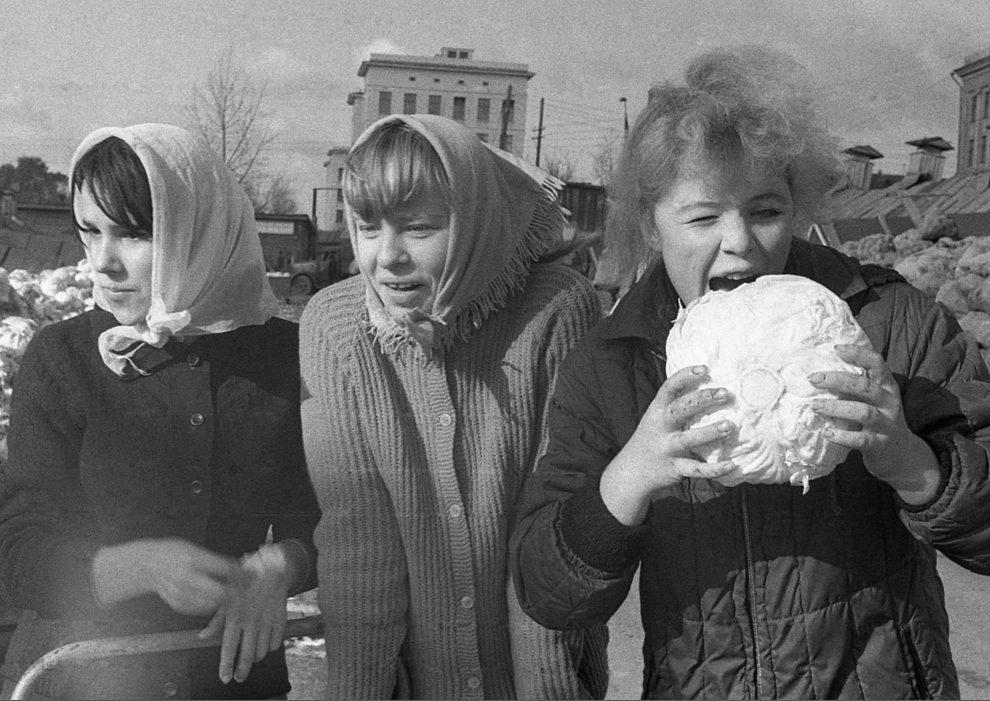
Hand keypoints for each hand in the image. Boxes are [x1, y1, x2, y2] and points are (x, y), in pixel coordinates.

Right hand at [92, 538, 240, 614]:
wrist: (146, 564)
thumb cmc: (173, 552)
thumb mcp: (195, 549)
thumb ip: (215, 560)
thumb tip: (239, 567)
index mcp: (193, 558)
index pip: (224, 569)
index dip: (241, 574)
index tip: (253, 575)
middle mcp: (186, 577)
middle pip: (220, 591)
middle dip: (237, 592)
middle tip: (247, 589)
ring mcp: (181, 593)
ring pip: (213, 603)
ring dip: (227, 600)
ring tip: (234, 594)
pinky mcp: (178, 604)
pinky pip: (202, 609)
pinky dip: (212, 605)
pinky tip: (217, 599)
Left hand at [199, 544, 290, 683]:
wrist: (273, 566)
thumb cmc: (245, 581)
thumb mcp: (227, 597)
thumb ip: (216, 620)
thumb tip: (202, 637)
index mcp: (236, 616)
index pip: (229, 648)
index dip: (226, 666)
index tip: (225, 678)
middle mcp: (252, 621)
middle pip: (247, 655)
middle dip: (242, 671)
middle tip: (239, 678)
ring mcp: (268, 621)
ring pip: (262, 651)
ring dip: (256, 658)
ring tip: (251, 658)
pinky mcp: (281, 619)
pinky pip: (277, 641)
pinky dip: (271, 646)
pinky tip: (266, 643)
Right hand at [600, 365, 735, 525]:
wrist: (631, 472)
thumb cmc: (652, 439)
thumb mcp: (656, 418)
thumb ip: (675, 405)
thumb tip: (707, 387)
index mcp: (656, 411)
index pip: (669, 388)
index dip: (686, 376)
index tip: (705, 368)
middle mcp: (660, 427)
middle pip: (680, 409)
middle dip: (702, 399)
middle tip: (725, 393)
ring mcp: (666, 448)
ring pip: (687, 439)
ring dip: (709, 432)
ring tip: (729, 426)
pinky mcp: (674, 468)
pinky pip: (696, 469)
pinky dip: (714, 469)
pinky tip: (732, 464)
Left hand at [810, 344, 940, 503]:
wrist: (900, 455)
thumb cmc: (878, 421)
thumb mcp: (874, 400)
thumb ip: (857, 386)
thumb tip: (821, 372)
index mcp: (887, 387)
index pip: (877, 363)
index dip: (858, 353)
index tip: (836, 348)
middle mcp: (889, 403)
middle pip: (865, 386)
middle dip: (837, 380)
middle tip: (813, 379)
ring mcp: (886, 424)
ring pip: (863, 411)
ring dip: (836, 407)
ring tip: (814, 406)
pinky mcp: (879, 445)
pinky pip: (860, 439)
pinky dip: (842, 436)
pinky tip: (827, 433)